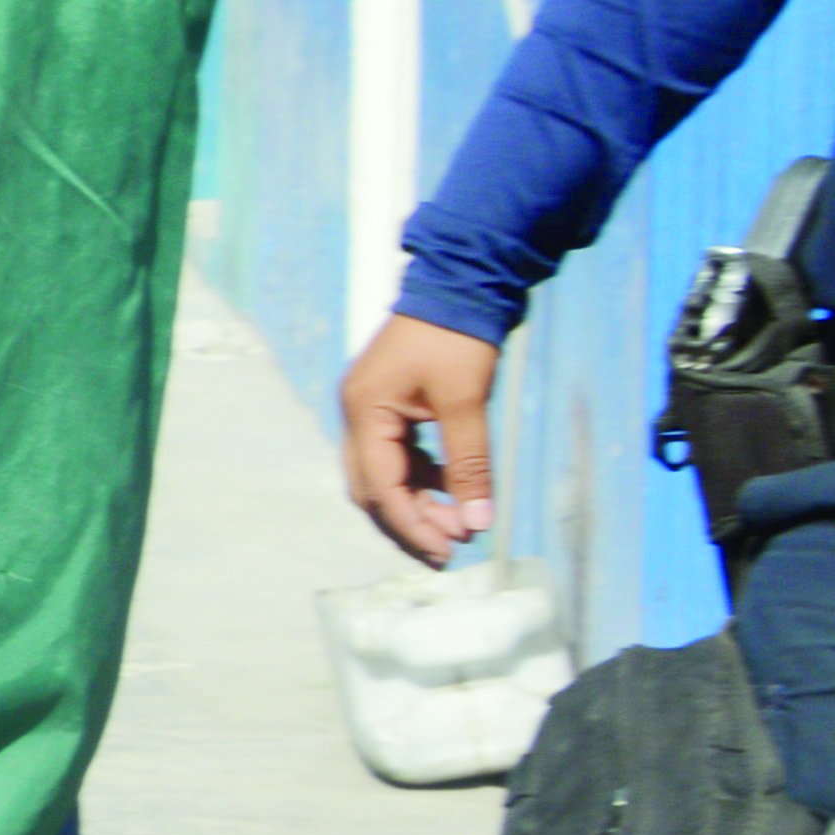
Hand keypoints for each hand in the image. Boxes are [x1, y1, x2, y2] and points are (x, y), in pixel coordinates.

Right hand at [340, 313, 505, 567]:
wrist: (458, 284)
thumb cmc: (457, 339)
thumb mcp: (465, 403)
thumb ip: (470, 464)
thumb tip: (479, 522)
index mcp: (364, 410)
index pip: (380, 485)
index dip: (412, 523)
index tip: (447, 550)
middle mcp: (356, 412)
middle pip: (371, 487)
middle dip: (408, 521)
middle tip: (448, 549)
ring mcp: (369, 407)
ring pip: (383, 474)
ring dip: (415, 502)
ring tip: (456, 524)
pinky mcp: (388, 404)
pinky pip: (397, 455)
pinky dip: (421, 478)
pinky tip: (451, 489)